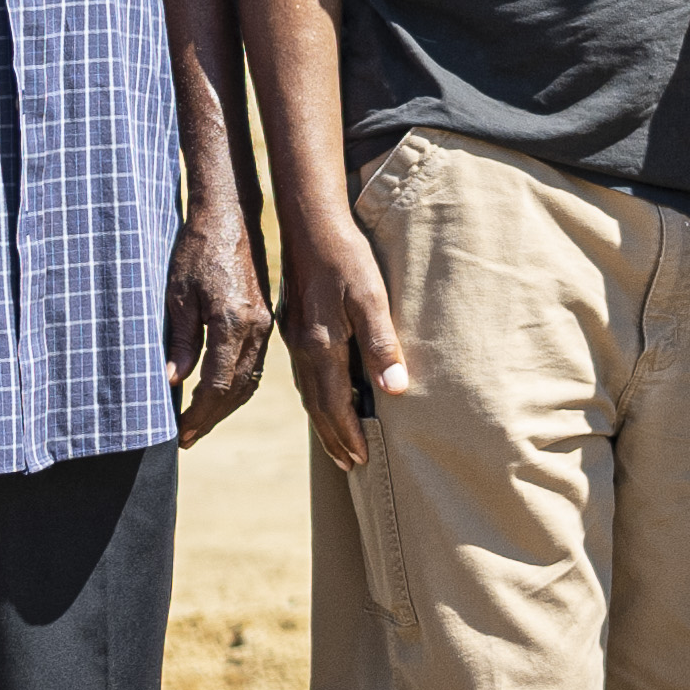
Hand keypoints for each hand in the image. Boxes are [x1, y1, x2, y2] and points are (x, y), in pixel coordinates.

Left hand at [165, 201, 274, 444]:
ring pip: (250, 380)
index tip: (180, 432)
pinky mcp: (266, 319)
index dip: (198, 413)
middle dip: (211, 417)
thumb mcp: (177, 295)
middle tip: (186, 437)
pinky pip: (255, 364)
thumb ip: (180, 340)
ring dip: (226, 406)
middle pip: (238, 389)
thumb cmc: (197, 250)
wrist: (230, 217)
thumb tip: (173, 381)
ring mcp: (265, 324)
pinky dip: (238, 386)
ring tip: (200, 423)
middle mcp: (256, 328)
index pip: (218, 383)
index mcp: (233, 322)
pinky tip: (221, 394)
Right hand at [277, 211, 410, 472]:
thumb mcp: (371, 297)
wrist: (309, 224)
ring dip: (322, 420)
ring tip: (336, 442)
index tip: (360, 461)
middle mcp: (303, 347)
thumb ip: (382, 344)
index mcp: (322, 345)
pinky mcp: (294, 325)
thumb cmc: (347, 258)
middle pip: (317, 405)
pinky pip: (302, 373)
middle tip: (348, 465)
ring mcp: (295, 337)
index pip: (335, 403)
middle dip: (333, 437)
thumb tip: (395, 390)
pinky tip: (322, 397)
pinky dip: (314, 396)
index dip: (347, 434)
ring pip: (307, 391)